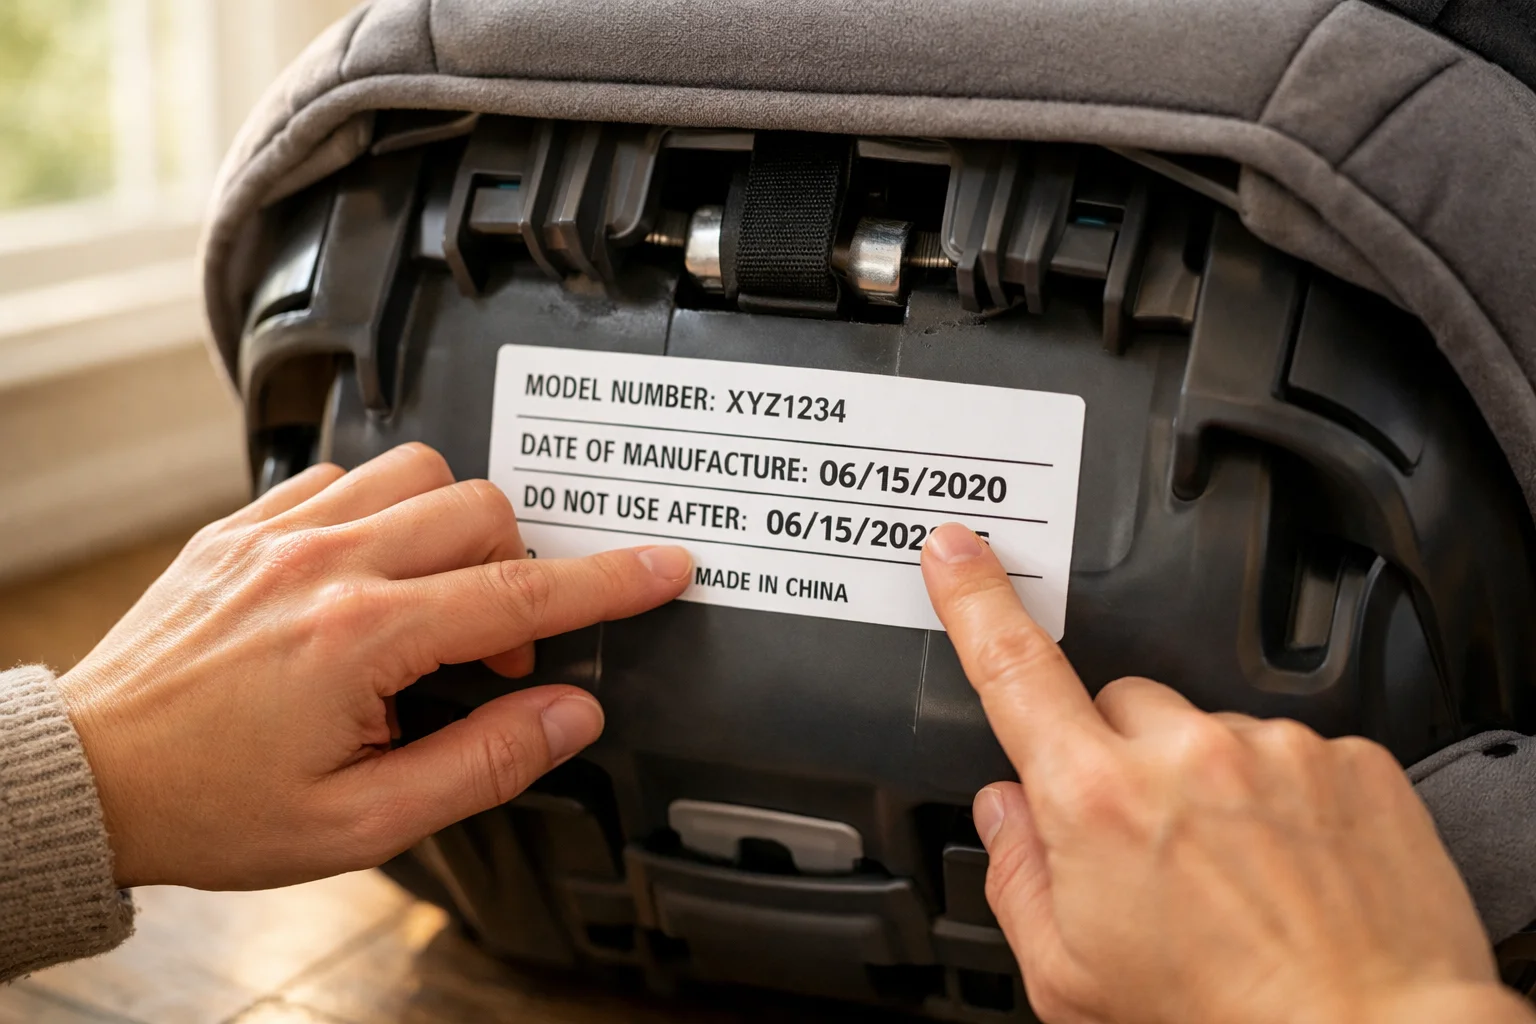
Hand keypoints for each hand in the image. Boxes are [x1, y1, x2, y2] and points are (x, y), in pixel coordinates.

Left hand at [59, 444, 692, 891]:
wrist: (93, 775)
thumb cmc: (214, 805)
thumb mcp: (362, 821)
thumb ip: (482, 763)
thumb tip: (570, 716)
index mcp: (360, 638)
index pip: (520, 597)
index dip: (608, 583)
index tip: (663, 567)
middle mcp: (323, 565)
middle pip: (480, 511)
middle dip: (518, 570)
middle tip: (494, 651)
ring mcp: (278, 533)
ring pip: (417, 471)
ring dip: (453, 528)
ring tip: (435, 602)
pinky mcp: (244, 523)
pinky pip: (345, 476)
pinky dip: (383, 514)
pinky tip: (370, 574)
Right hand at [920, 524, 1531, 1023]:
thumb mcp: (1068, 977)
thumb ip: (1015, 879)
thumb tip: (1005, 814)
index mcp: (1097, 801)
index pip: (1015, 669)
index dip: (976, 600)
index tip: (958, 551)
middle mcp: (1186, 755)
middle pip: (1120, 702)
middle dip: (1116, 753)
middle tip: (1146, 838)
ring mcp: (1274, 748)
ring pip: (1208, 726)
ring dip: (1205, 776)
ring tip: (1235, 868)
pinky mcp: (1348, 758)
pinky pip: (1288, 749)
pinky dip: (1280, 794)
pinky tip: (1289, 862)